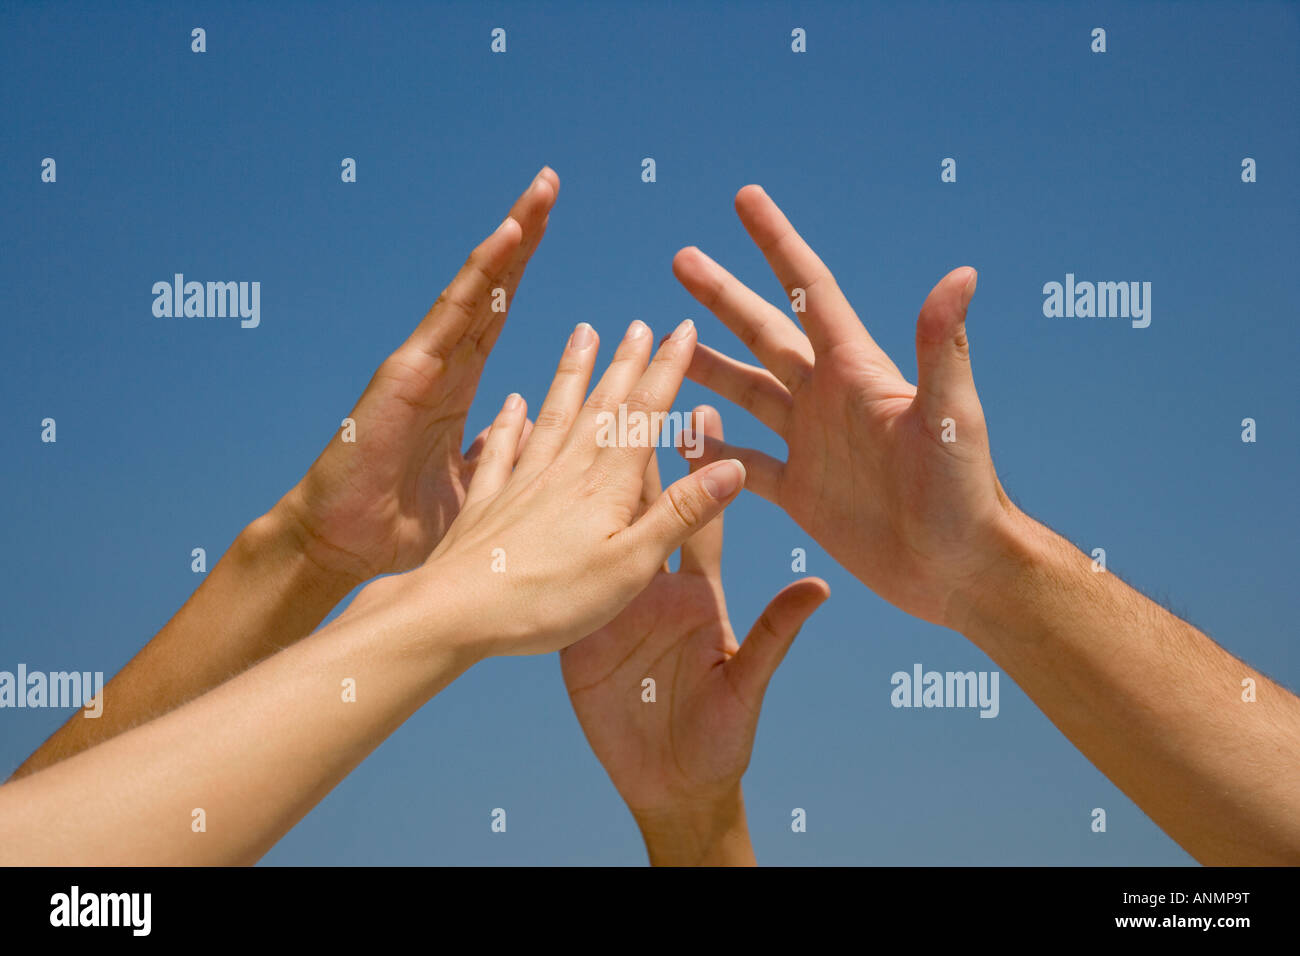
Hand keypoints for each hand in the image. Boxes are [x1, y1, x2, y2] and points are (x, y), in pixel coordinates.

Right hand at [280, 168, 558, 583]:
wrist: (342, 545)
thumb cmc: (400, 522)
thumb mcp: (474, 489)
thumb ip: (497, 458)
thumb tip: (524, 435)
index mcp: (457, 384)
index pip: (497, 315)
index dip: (522, 272)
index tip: (552, 230)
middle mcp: (442, 362)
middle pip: (492, 287)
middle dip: (523, 236)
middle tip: (551, 184)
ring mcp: (425, 361)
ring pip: (477, 286)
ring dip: (512, 236)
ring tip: (543, 190)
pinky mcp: (408, 370)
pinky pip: (453, 312)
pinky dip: (483, 271)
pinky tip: (510, 234)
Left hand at [348, 319, 750, 658]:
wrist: (456, 614)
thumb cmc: (550, 600)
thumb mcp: (631, 565)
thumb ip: (680, 514)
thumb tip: (732, 466)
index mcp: (606, 487)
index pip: (644, 416)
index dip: (666, 370)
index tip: (681, 329)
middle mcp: (564, 473)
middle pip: (601, 407)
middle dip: (624, 364)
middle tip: (637, 324)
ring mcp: (521, 485)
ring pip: (553, 417)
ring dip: (572, 375)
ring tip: (581, 333)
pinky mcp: (487, 507)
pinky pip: (500, 453)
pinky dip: (509, 424)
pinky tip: (511, 403)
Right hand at [561, 406, 828, 847]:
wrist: (672, 786)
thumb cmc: (724, 739)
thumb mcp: (749, 686)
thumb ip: (774, 636)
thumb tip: (820, 587)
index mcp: (698, 590)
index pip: (701, 513)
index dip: (702, 464)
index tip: (700, 408)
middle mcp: (654, 586)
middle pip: (642, 507)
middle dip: (637, 450)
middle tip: (626, 388)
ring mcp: (612, 605)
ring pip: (596, 534)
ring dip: (585, 484)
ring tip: (563, 424)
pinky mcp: (579, 633)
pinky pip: (562, 585)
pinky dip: (545, 549)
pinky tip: (523, 504)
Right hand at [673, 185, 1013, 629]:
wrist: (959, 571)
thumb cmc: (965, 491)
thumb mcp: (950, 416)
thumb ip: (941, 348)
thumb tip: (961, 272)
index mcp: (856, 371)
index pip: (810, 290)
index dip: (776, 242)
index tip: (744, 198)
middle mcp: (828, 399)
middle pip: (765, 332)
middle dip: (723, 296)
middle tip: (681, 258)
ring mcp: (811, 444)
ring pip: (745, 392)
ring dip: (707, 366)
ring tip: (665, 342)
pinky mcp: (800, 492)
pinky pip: (742, 462)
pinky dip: (708, 450)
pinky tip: (677, 434)